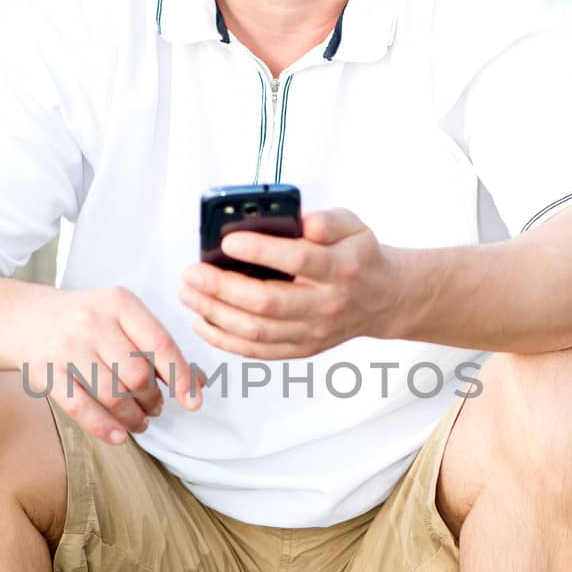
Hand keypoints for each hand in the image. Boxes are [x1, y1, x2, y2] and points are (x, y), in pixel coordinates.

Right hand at [12, 285, 200, 443]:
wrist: (26, 318)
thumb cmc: (87, 322)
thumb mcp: (122, 317)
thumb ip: (156, 346)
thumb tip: (195, 384)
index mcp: (119, 302)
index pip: (160, 344)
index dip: (181, 377)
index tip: (194, 401)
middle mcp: (92, 321)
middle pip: (137, 375)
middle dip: (153, 399)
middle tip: (156, 407)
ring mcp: (67, 347)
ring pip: (112, 395)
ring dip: (133, 417)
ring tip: (140, 421)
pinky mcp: (46, 372)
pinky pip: (80, 409)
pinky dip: (104, 428)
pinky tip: (119, 436)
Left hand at [179, 208, 400, 359]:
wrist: (383, 298)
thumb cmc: (358, 256)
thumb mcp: (353, 226)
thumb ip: (328, 220)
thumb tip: (303, 222)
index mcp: (340, 269)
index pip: (298, 260)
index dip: (260, 251)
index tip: (228, 241)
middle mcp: (326, 305)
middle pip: (267, 303)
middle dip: (222, 288)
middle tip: (191, 272)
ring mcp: (313, 332)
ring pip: (257, 330)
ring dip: (215, 314)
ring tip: (188, 293)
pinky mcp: (302, 349)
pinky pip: (257, 351)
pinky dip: (225, 340)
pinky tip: (202, 321)